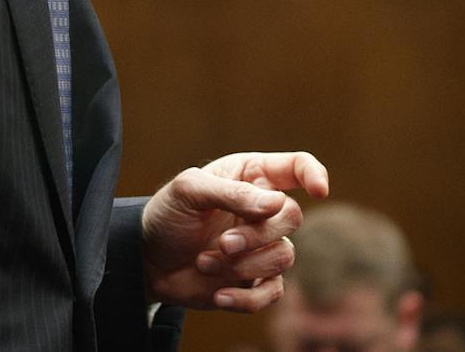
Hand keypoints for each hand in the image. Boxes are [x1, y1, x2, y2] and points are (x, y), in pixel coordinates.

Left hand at [140, 150, 329, 311]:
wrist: (146, 260)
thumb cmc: (167, 215)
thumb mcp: (187, 191)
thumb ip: (231, 193)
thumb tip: (276, 204)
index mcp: (250, 177)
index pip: (295, 167)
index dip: (313, 174)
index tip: (317, 190)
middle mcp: (263, 211)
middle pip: (292, 217)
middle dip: (258, 234)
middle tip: (223, 243)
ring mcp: (262, 247)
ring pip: (284, 256)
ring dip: (244, 264)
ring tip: (204, 261)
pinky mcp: (256, 281)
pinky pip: (272, 293)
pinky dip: (245, 298)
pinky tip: (218, 295)